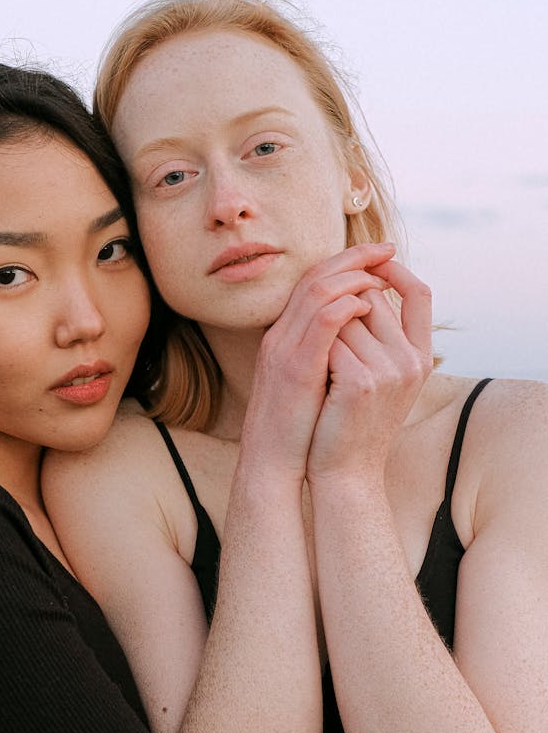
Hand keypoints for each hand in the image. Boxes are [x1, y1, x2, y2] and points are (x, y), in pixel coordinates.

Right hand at [240, 242, 395, 478]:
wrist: (270, 465)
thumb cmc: (296, 430)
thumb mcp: (310, 383)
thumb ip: (326, 356)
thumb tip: (356, 338)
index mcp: (284, 338)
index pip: (313, 282)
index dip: (345, 262)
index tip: (377, 255)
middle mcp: (280, 336)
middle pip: (315, 276)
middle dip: (354, 258)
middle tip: (387, 248)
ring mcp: (284, 351)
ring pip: (317, 292)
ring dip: (354, 276)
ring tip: (382, 272)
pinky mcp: (296, 370)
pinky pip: (321, 324)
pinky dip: (346, 308)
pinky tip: (368, 305)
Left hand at [305, 259, 432, 485]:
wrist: (343, 471)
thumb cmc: (352, 422)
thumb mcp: (378, 376)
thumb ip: (380, 337)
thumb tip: (366, 286)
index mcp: (421, 356)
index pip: (421, 293)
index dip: (396, 270)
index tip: (372, 261)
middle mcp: (412, 361)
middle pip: (372, 298)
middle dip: (341, 308)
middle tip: (324, 345)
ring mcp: (389, 371)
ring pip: (346, 315)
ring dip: (323, 331)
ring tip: (318, 367)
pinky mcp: (361, 383)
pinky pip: (331, 340)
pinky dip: (315, 350)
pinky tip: (311, 375)